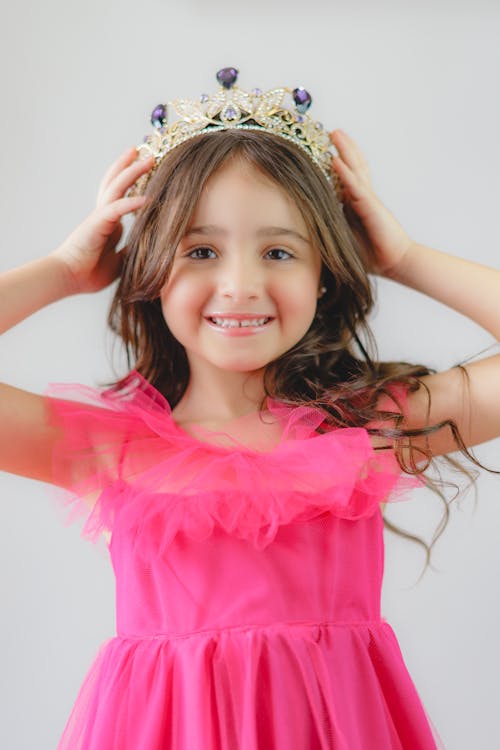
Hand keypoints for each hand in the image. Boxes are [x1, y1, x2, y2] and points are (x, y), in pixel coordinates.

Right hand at [49, 147, 153, 293]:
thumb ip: (131, 249)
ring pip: (116, 188)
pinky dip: (131, 203)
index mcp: (108, 222)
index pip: (121, 196)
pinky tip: (146, 198)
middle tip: (145, 152)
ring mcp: (99, 217)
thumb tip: (147, 246)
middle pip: (116, 183)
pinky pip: (116, 210)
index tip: (146, 171)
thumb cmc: (90, 272)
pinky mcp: (96, 224)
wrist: (68, 278)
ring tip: (147, 160)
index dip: (132, 182)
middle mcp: (103, 215)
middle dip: (129, 166)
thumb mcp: (120, 260)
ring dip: (132, 173)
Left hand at [330, 130, 413, 276]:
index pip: (344, 177)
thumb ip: (328, 229)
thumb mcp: (342, 239)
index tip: (321, 147)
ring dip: (345, 150)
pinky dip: (346, 173)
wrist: (395, 262)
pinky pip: (356, 187)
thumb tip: (303, 232)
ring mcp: (367, 200)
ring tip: (335, 133)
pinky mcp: (371, 208)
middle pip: (352, 166)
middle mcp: (362, 198)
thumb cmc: (370, 254)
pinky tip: (336, 160)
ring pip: (355, 170)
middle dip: (342, 147)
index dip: (336, 162)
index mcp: (355, 204)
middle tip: (330, 130)